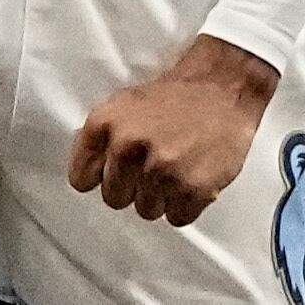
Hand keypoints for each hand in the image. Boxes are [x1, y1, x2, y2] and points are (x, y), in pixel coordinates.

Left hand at [68, 35, 277, 226]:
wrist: (223, 86)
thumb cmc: (175, 96)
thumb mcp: (125, 103)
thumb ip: (102, 136)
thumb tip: (87, 168)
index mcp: (106, 123)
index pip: (80, 179)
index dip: (99, 177)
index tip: (114, 172)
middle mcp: (128, 147)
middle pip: (114, 199)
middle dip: (131, 188)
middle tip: (152, 167)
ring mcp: (161, 170)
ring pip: (146, 210)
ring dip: (160, 196)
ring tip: (176, 168)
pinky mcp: (193, 188)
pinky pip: (176, 218)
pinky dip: (185, 204)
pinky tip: (191, 178)